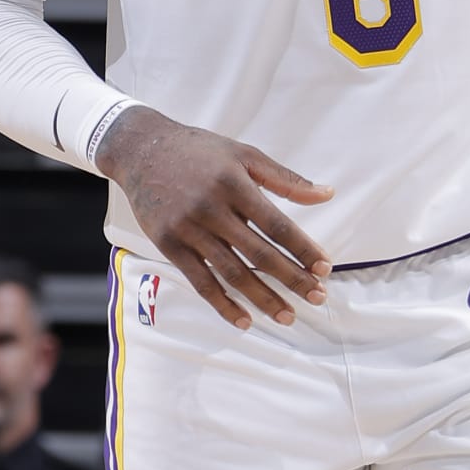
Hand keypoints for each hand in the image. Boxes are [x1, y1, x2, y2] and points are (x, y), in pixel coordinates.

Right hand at [97, 105, 332, 331]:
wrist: (142, 150)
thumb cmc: (199, 151)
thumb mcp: (244, 154)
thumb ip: (286, 179)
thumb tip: (327, 194)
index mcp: (234, 184)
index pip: (277, 225)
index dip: (303, 249)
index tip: (324, 268)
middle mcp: (211, 209)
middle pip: (259, 254)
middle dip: (292, 279)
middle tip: (317, 297)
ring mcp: (188, 230)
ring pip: (232, 273)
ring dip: (262, 298)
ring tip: (287, 316)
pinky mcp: (169, 246)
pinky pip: (200, 282)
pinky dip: (223, 304)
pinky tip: (244, 320)